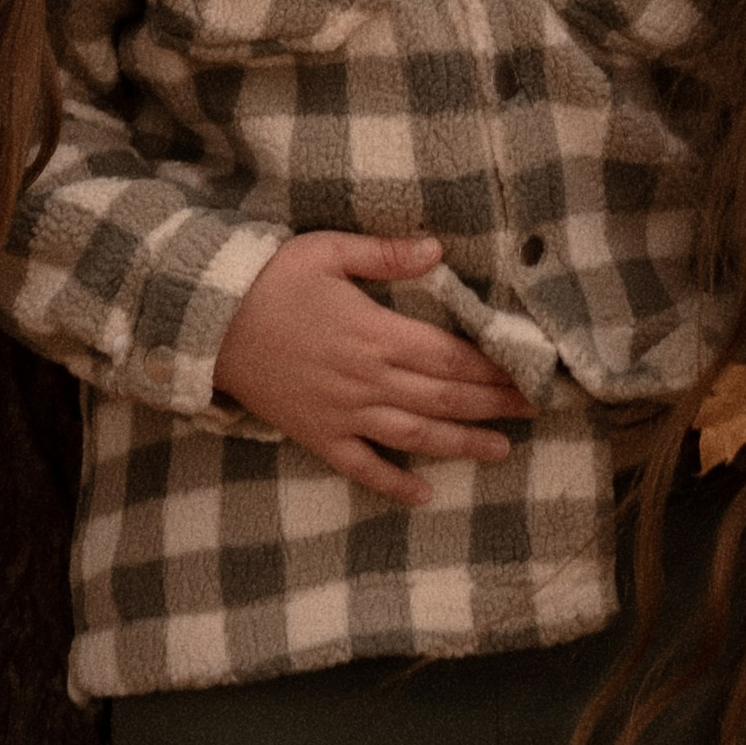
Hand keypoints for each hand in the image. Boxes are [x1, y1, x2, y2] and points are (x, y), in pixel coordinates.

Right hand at [213, 232, 533, 506]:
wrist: (211, 323)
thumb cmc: (271, 279)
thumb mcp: (327, 250)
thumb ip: (385, 254)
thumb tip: (438, 250)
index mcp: (375, 333)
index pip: (448, 355)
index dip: (491, 366)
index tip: (526, 371)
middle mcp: (367, 380)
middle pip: (442, 396)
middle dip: (492, 403)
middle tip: (534, 409)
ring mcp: (343, 413)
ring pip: (414, 435)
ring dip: (460, 444)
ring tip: (502, 450)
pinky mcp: (317, 435)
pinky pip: (362, 467)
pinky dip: (393, 483)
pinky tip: (423, 494)